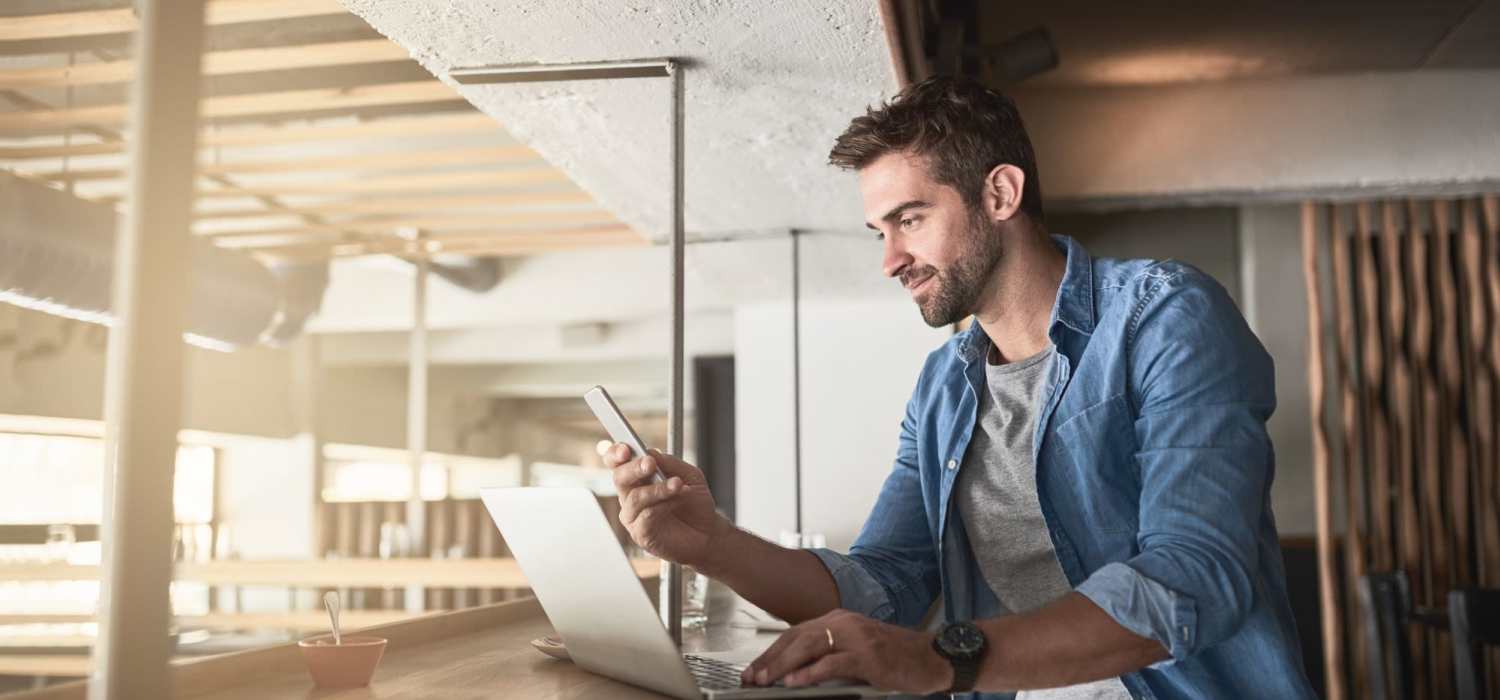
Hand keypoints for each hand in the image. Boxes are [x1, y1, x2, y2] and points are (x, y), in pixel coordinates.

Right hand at [605, 444, 729, 568]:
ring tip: (677, 484)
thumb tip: (651, 453)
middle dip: (634, 468)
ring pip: (635, 498)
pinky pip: (645, 516)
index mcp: (638, 477)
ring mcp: (633, 516)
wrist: (708, 533)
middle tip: (650, 464)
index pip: (617, 462)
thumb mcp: (689, 475)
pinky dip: (663, 505)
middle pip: (619, 477)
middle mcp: (631, 495)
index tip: (626, 449)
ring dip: (657, 489)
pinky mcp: (641, 534)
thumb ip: (670, 463)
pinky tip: (677, 501)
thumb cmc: (695, 504)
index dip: (615, 453)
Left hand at [739, 609, 951, 693]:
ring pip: (809, 647)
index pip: (795, 633)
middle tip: (751, 677)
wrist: (933, 656)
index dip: (771, 652)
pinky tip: (794, 682)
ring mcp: (856, 637)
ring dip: (783, 665)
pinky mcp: (868, 655)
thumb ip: (829, 655)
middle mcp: (844, 622)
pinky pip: (832, 663)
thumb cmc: (896, 656)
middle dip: (770, 659)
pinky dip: (810, 673)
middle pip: (796, 638)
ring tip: (765, 680)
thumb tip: (795, 672)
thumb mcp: (856, 650)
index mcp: (838, 619)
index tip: (753, 669)